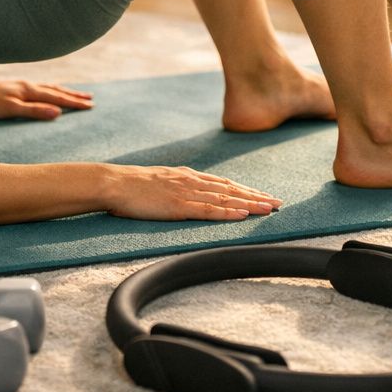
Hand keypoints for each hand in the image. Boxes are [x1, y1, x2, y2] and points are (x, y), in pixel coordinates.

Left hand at [0, 79, 94, 120]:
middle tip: (90, 99)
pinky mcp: (11, 88)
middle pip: (55, 89)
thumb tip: (58, 112)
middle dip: (73, 95)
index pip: (57, 96)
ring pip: (46, 87)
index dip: (74, 102)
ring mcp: (18, 85)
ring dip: (62, 91)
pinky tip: (44, 92)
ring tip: (73, 93)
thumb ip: (34, 111)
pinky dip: (47, 90)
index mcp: (28, 90)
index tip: (90, 106)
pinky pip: (36, 88)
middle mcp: (26, 85)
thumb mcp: (11, 109)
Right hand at [105, 164, 281, 220]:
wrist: (113, 183)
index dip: (245, 189)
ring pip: (225, 198)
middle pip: (230, 189)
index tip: (262, 195)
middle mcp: (191, 181)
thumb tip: (184, 192)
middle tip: (278, 202)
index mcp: (186, 176)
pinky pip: (208, 210)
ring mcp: (186, 193)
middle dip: (255, 196)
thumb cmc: (130, 185)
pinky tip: (242, 215)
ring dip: (249, 203)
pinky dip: (228, 212)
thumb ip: (174, 185)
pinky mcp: (178, 206)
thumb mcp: (158, 180)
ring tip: (269, 209)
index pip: (223, 183)